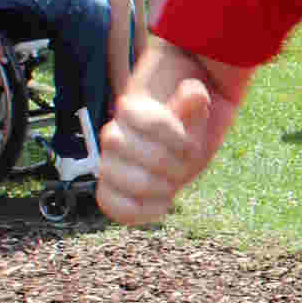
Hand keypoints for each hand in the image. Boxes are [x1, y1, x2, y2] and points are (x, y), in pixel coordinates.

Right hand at [98, 78, 215, 226]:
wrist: (166, 155)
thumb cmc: (181, 130)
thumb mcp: (191, 112)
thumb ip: (193, 100)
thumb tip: (195, 91)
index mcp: (130, 111)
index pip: (159, 124)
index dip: (183, 140)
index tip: (190, 145)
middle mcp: (112, 137)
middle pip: (155, 158)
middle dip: (180, 165)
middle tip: (184, 166)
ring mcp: (107, 166)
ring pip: (140, 184)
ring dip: (168, 187)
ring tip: (172, 183)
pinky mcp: (108, 194)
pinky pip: (120, 210)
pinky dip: (148, 210)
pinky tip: (163, 202)